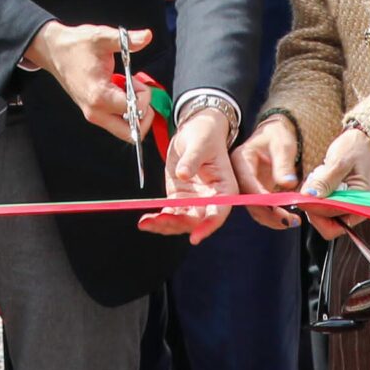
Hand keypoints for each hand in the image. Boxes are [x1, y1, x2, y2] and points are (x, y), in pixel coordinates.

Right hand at [26, 22, 153, 141]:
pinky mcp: (93, 113)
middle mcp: (96, 111)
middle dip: (143, 115)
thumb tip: (148, 35)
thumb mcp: (103, 37)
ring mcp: (93, 114)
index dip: (144, 95)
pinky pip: (117, 122)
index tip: (135, 78)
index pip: (135, 110)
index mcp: (99, 96)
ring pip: (125, 131)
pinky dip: (126, 111)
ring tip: (128, 90)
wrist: (54, 51)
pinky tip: (120, 90)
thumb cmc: (76, 45)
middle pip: (131, 134)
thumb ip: (128, 39)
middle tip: (139, 92)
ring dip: (134, 113)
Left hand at [140, 111, 234, 242]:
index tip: (195, 238)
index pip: (219, 212)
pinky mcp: (179, 199)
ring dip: (165, 225)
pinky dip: (157, 220)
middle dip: (178, 224)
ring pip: (182, 222)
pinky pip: (170, 214)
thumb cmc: (205, 135)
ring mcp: (194, 202)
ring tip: (146, 223)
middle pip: (197, 221)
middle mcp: (211, 200)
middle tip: (159, 221)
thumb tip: (183, 174)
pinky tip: (144, 221)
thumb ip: (192, 159)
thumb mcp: (200, 143)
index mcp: (224, 189)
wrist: (194, 132)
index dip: (208, 226)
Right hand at [234, 116, 302, 230]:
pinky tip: (289, 218)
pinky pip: (261, 208)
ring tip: (293, 221)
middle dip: (269, 214)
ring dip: (273, 218)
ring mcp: (246, 186)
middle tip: (290, 221)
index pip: (248, 184)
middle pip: (249, 201)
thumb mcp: (282, 143)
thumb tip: (287, 183)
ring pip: (255, 209)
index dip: (262, 199)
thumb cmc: (277, 135)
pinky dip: (274, 215)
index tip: (279, 208)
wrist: (275, 134)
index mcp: (240, 160)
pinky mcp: (254, 193)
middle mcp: (238, 175)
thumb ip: (284, 162)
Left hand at [299, 124, 369, 240]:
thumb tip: (310, 196)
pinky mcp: (341, 202)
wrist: (362, 140)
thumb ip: (326, 180)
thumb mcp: (339, 161)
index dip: (315, 211)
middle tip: (312, 184)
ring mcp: (348, 207)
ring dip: (314, 200)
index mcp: (362, 204)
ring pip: (323, 216)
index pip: (334, 222)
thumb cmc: (356, 148)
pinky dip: (317, 195)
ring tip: (319, 177)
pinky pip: (324, 207)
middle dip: (314, 206)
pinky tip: (320, 180)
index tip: (304, 194)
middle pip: (327, 224)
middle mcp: (356, 210)